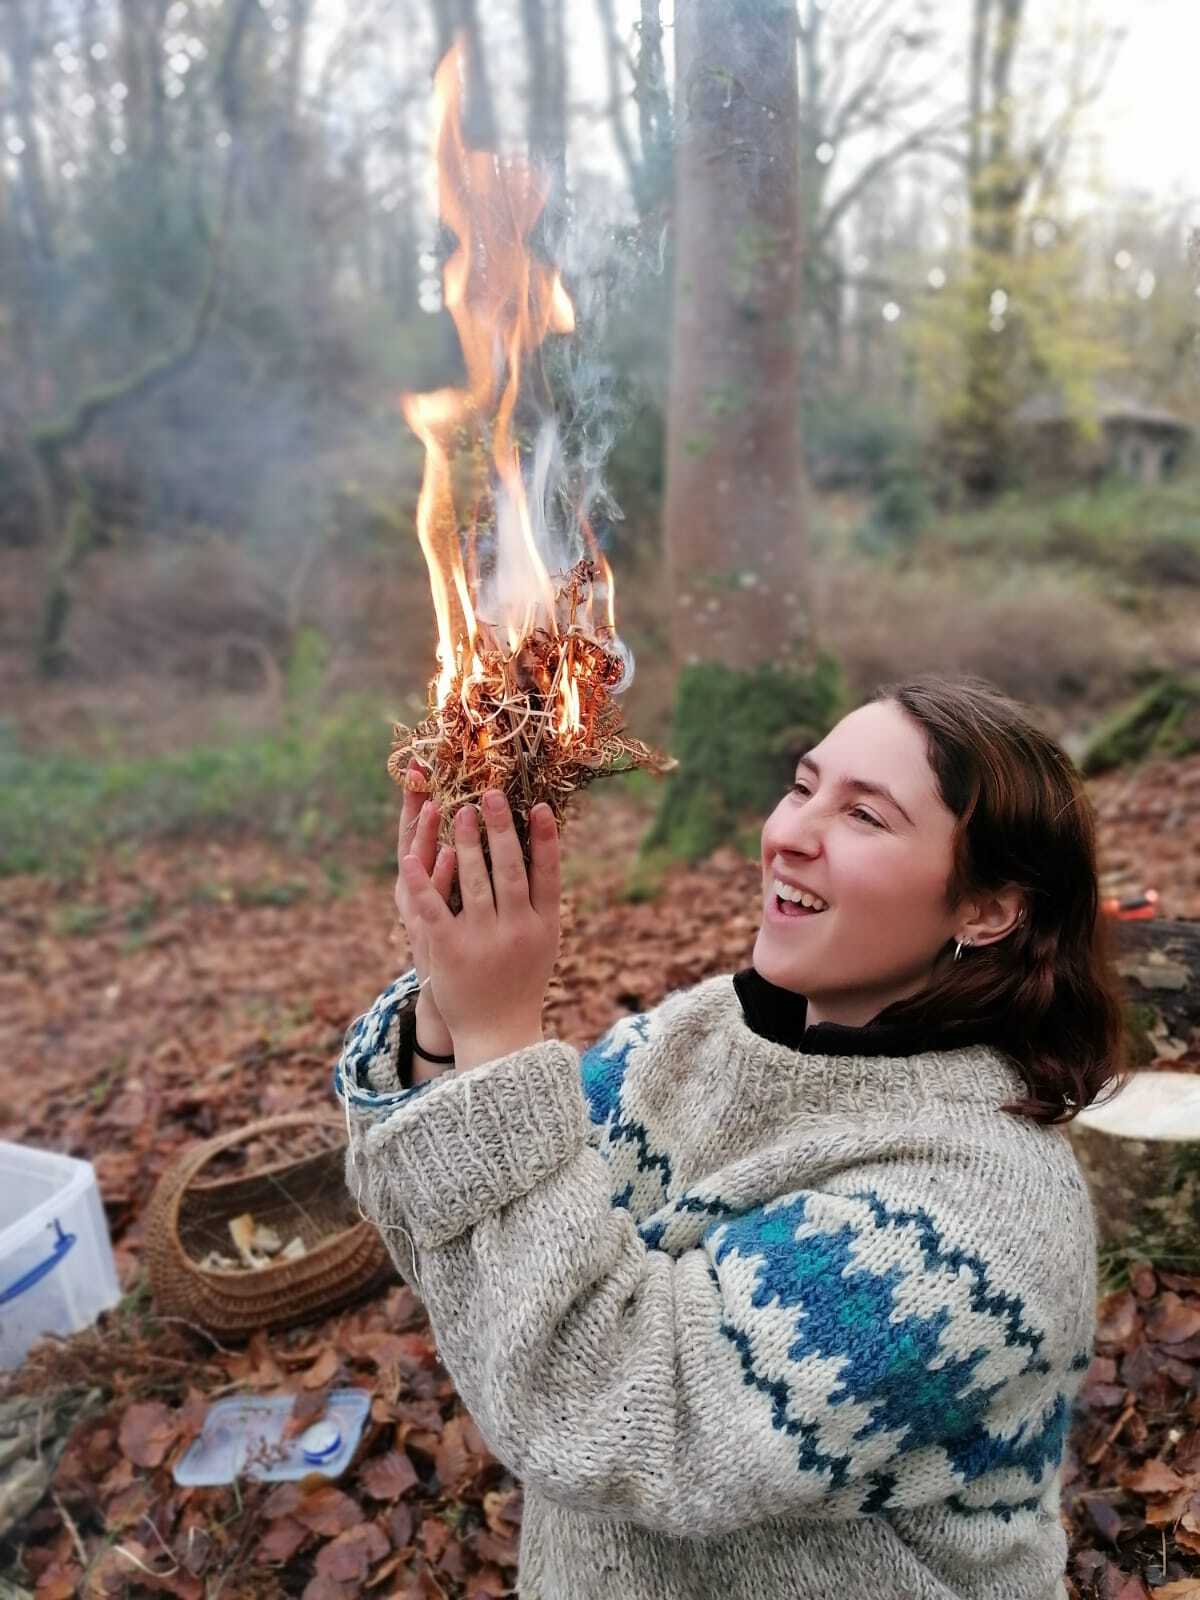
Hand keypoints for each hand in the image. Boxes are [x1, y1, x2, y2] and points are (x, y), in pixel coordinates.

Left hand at [400, 790, 560, 1069]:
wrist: (498, 1034)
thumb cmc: (521, 981)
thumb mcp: (544, 944)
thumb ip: (542, 904)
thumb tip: (545, 853)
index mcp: (544, 926)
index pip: (548, 874)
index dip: (545, 838)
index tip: (538, 805)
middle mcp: (517, 930)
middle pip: (510, 870)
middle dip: (500, 829)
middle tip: (490, 793)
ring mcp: (483, 940)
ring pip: (474, 881)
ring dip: (467, 842)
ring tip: (459, 810)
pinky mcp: (450, 951)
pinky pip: (435, 907)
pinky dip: (424, 879)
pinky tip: (414, 854)